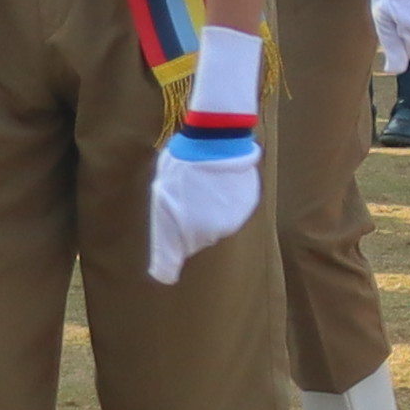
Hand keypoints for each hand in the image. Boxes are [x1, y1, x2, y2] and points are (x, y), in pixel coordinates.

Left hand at [144, 135, 263, 282]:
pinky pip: (234, 213)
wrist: (214, 139)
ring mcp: (233, 220)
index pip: (172, 263)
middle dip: (191, 226)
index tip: (164, 270)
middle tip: (186, 200)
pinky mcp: (248, 206)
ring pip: (218, 227)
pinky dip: (228, 204)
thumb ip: (164, 231)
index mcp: (186, 233)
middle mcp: (212, 234)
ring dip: (211, 215)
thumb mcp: (161, 196)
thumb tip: (165, 264)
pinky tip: (221, 185)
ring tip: (205, 189)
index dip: (168, 260)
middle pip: (198, 240)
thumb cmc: (181, 165)